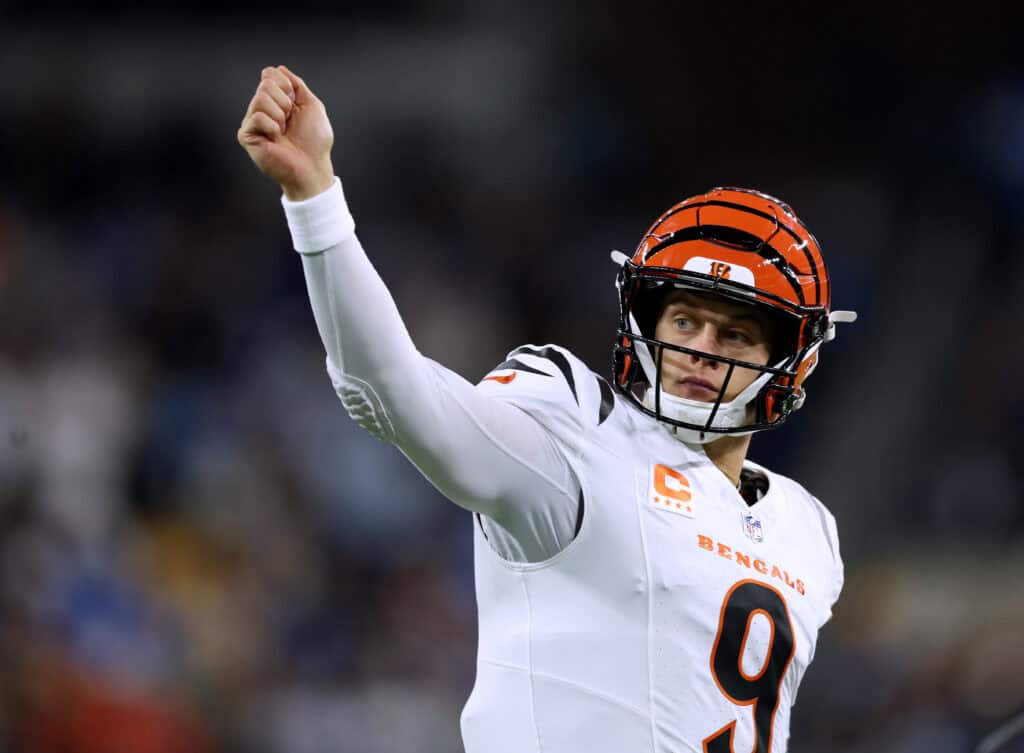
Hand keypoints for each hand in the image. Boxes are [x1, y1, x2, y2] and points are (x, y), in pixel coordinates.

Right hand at [238, 65, 334, 200]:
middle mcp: (262, 109)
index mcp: (276, 101)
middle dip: (285, 101)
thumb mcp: (312, 105)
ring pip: (260, 98)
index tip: (295, 104)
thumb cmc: (315, 141)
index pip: (270, 74)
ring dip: (280, 115)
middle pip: (265, 84)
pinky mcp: (246, 135)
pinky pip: (257, 116)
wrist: (312, 166)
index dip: (286, 85)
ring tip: (283, 131)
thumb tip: (278, 69)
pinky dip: (272, 126)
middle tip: (289, 121)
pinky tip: (275, 138)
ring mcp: (252, 122)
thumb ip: (297, 85)